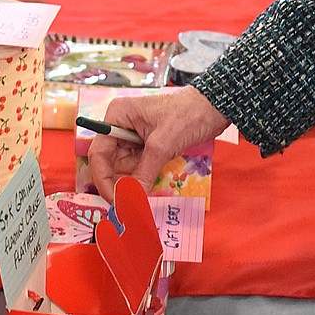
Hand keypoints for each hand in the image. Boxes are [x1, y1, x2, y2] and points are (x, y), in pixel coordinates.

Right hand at [87, 86, 228, 201]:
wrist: (215, 107)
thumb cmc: (188, 115)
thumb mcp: (163, 145)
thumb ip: (144, 173)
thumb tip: (130, 200)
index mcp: (117, 116)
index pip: (99, 153)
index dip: (103, 180)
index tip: (114, 201)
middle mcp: (121, 125)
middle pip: (109, 163)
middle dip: (118, 184)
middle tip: (127, 207)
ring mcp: (133, 135)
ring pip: (124, 167)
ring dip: (131, 184)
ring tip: (138, 201)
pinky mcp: (147, 144)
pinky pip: (138, 166)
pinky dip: (142, 179)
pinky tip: (146, 190)